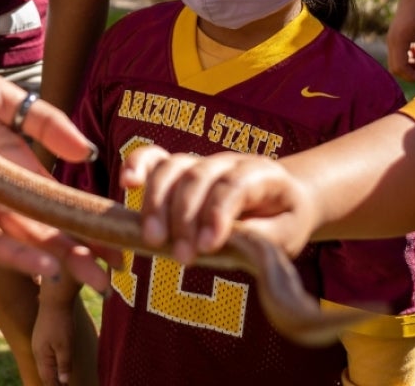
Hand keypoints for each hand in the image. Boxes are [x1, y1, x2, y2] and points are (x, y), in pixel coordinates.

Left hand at [0, 46, 108, 291]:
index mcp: (6, 172)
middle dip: (63, 258)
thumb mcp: (1, 98)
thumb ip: (43, 122)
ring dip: (18, 257)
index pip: (49, 212)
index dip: (80, 234)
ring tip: (52, 272)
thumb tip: (87, 152)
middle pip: (27, 235)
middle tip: (101, 282)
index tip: (116, 255)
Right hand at [32, 293, 76, 385]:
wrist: (55, 299)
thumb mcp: (66, 346)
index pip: (47, 379)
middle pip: (44, 373)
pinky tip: (56, 363)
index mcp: (41, 355)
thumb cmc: (60, 322)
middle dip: (52, 383)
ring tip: (60, 382)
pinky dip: (51, 363)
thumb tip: (63, 382)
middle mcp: (37, 350)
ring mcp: (38, 342)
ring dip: (52, 374)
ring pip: (44, 364)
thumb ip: (64, 364)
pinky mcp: (42, 335)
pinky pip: (45, 355)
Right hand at [122, 147, 316, 265]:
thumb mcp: (287, 236)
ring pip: (172, 169)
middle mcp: (228, 162)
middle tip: (181, 256)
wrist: (283, 200)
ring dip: (157, 204)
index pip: (234, 185)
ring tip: (153, 240)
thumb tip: (233, 244)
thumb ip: (263, 239)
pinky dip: (138, 164)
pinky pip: (154, 159)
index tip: (207, 246)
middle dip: (184, 217)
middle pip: (198, 177)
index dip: (217, 213)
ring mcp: (202, 163)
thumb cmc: (283, 220)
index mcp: (261, 174)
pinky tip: (127, 183)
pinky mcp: (181, 171)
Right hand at [385, 0, 414, 81]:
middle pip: (394, 67)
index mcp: (398, 41)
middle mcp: (391, 41)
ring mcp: (391, 38)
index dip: (412, 77)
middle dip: (408, 74)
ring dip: (408, 66)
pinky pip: (397, 53)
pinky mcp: (394, 35)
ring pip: (395, 61)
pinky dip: (406, 58)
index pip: (400, 68)